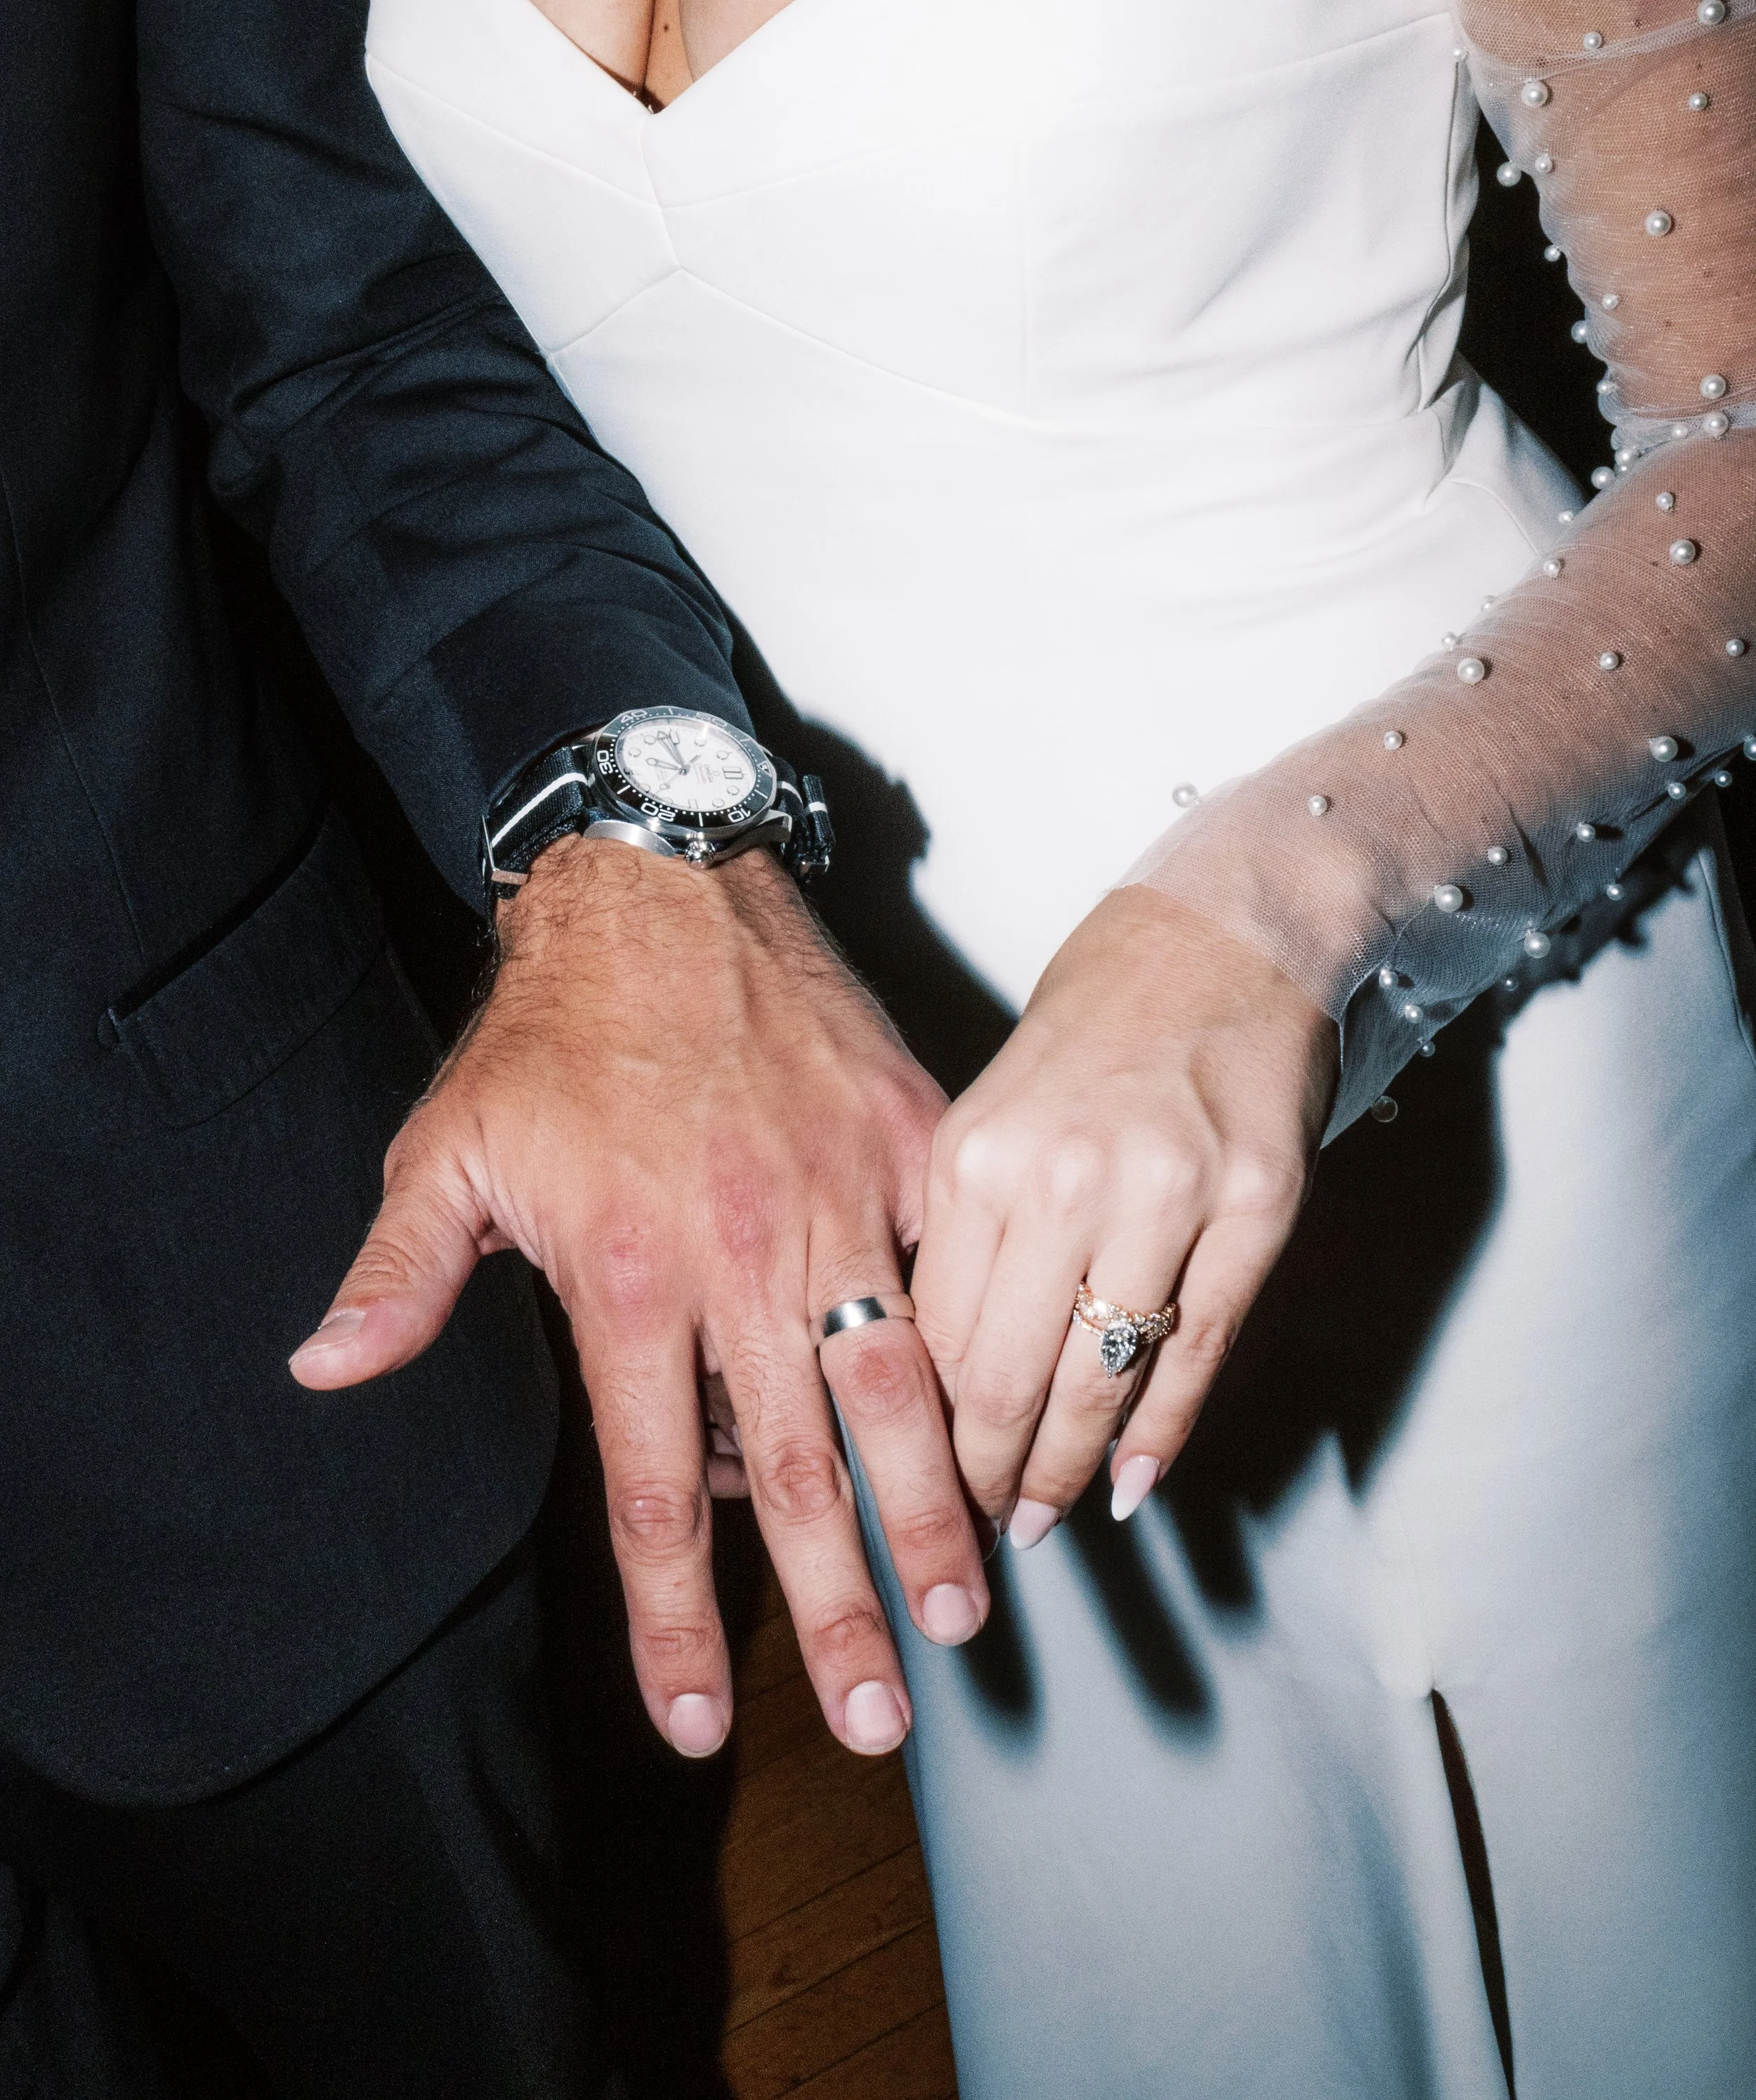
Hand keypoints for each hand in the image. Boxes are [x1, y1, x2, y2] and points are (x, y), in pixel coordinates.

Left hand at [289, 837, 988, 1755]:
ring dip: (935, 1510)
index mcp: (623, 1275)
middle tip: (883, 1721)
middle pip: (797, 1476)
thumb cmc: (552, 1025)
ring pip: (900, 1388)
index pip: (652, 1493)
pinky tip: (1012, 1430)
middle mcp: (740, 1255)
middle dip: (840, 1612)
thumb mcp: (449, 1149)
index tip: (700, 1722)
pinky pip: (951, 1272)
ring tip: (967, 1607)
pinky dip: (979, 1355)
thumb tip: (326, 1373)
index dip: (673, 1621)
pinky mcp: (906, 1143)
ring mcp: (839, 1199)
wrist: (660, 881)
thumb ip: (400, 1275)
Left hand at [910, 888, 1336, 1544]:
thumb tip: (933, 1369)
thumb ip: (963, 1231)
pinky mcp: (1258, 1207)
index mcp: (979, 1152)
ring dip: (1066, 1472)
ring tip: (1040, 1522)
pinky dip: (1160, 1434)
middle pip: (1004, 1377)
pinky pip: (1197, 1352)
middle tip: (973, 1532)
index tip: (911, 1477)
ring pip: (1100, 1381)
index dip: (918, 1425)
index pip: (929, 1334)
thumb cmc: (1097, 1023)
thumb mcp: (993, 1109)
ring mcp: (1170, 1194)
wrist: (1224, 936)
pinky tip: (1131, 1484)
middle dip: (983, 1476)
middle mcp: (1065, 1177)